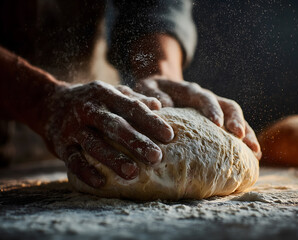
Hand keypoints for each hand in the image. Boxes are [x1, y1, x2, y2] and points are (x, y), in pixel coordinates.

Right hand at [41, 80, 173, 187]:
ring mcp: (73, 127)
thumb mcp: (110, 93)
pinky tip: (101, 183)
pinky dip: (86, 171)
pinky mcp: (61, 144)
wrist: (49, 103)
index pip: (131, 107)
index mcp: (105, 94)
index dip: (151, 121)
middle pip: (114, 125)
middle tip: (156, 157)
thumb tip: (158, 105)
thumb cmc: (91, 101)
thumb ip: (133, 99)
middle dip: (136, 141)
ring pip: (94, 144)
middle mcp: (89, 109)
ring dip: (113, 158)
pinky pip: (72, 159)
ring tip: (133, 173)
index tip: (169, 136)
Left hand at [135, 77, 260, 159]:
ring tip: (255, 152)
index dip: (212, 109)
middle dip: (236, 121)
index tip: (217, 124)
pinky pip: (234, 128)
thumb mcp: (147, 89)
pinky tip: (252, 156)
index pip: (205, 98)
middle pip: (228, 106)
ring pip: (236, 118)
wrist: (160, 88)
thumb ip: (152, 95)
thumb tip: (162, 106)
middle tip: (240, 137)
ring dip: (247, 133)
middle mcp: (207, 99)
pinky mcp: (217, 120)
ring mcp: (214, 110)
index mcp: (190, 91)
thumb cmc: (151, 92)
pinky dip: (244, 140)